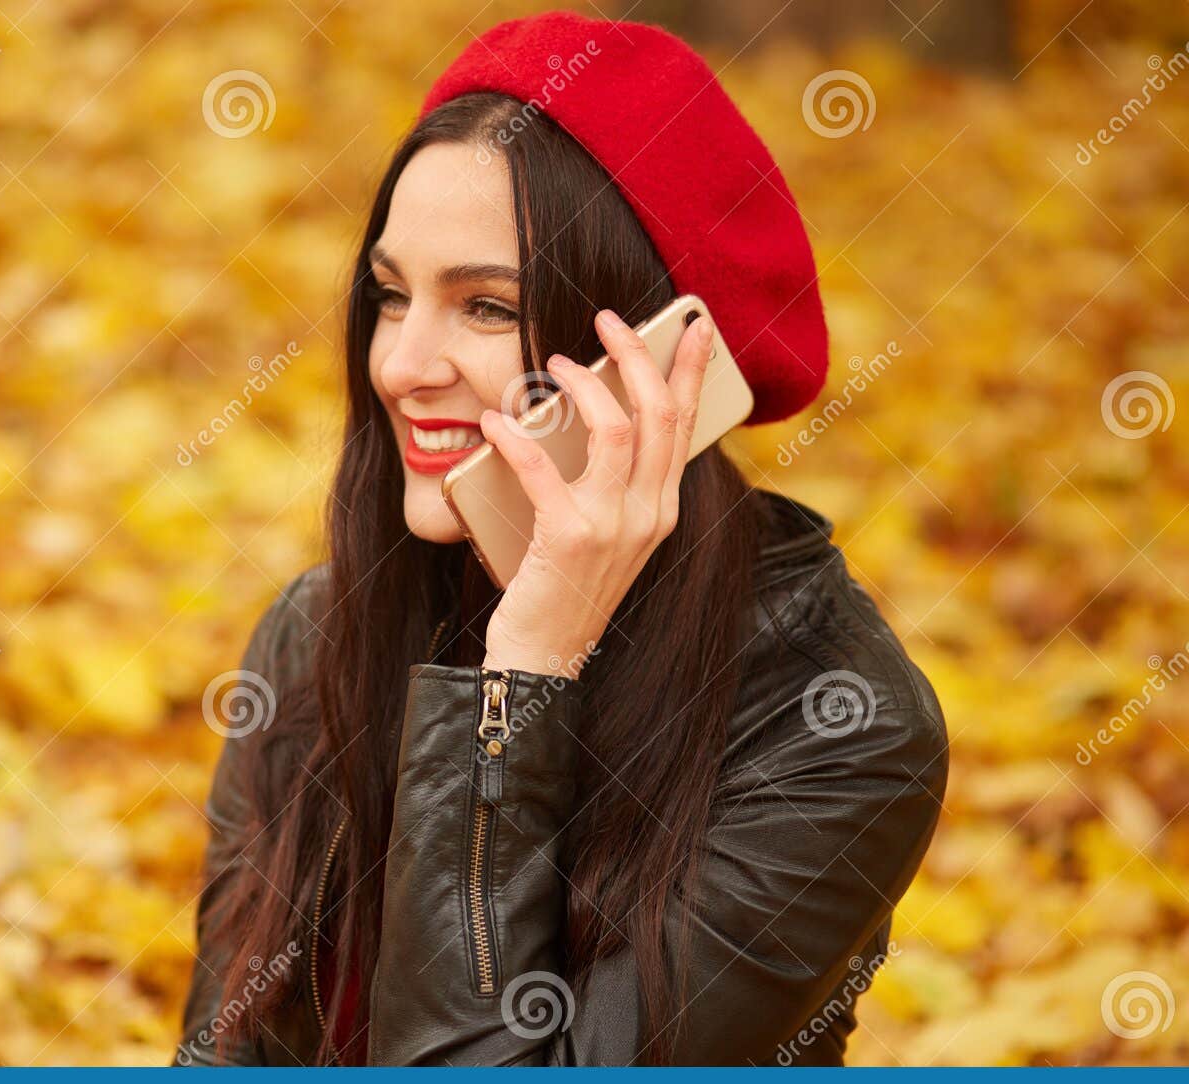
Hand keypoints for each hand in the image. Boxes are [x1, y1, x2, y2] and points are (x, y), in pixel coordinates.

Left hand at [476, 307, 712, 677]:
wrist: (543, 659)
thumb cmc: (564, 590)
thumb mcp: (604, 534)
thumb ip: (611, 485)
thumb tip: (593, 419)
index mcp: (661, 510)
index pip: (685, 425)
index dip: (691, 370)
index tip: (694, 325)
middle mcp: (648, 514)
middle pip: (658, 413)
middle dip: (636, 354)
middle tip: (609, 319)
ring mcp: (613, 526)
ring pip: (615, 427)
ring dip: (582, 383)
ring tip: (552, 363)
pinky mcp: (569, 537)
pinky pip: (543, 467)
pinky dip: (515, 436)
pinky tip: (494, 422)